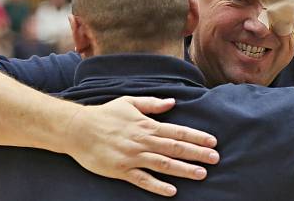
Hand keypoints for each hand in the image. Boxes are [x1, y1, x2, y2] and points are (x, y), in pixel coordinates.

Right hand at [63, 96, 218, 196]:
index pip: (178, 131)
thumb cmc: (105, 114)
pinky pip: (142, 179)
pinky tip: (172, 191)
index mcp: (147, 125)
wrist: (77, 129)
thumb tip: (173, 102)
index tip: (212, 142)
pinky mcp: (121, 170)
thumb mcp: (129, 102)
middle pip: (175, 148)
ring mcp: (132, 157)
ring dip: (183, 169)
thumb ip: (152, 104)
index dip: (196, 137)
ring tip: (201, 174)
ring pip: (163, 164)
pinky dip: (158, 185)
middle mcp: (143, 141)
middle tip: (216, 159)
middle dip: (197, 153)